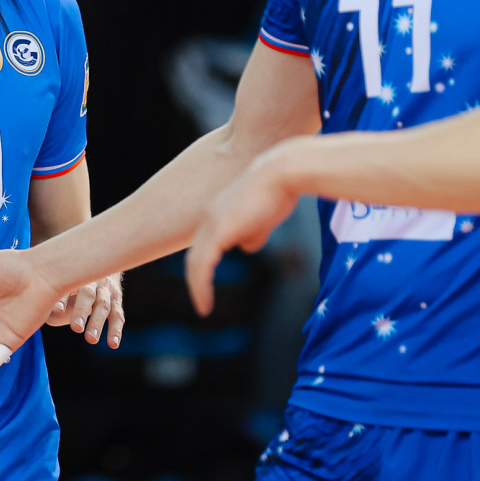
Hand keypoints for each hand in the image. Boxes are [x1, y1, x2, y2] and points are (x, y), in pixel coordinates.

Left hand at [44, 273, 125, 348]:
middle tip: (76, 328)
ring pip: (103, 305)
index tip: (57, 311)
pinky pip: (118, 315)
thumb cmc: (70, 281)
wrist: (97, 264)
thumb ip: (54, 300)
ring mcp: (106, 289)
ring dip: (97, 322)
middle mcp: (92, 279)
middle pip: (87, 294)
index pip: (67, 285)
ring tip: (91, 339)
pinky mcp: (116, 300)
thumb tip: (53, 312)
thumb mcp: (60, 285)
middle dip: (81, 310)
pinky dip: (116, 329)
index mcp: (75, 273)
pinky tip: (113, 343)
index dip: (62, 299)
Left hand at [185, 150, 300, 315]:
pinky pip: (203, 264)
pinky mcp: (219, 230)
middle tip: (201, 300)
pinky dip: (201, 285)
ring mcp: (212, 222)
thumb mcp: (264, 217)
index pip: (205, 243)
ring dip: (198, 286)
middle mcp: (210, 216)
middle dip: (197, 278)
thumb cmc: (280, 191)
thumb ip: (253, 232)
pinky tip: (205, 303)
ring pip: (196, 261)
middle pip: (196, 253)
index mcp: (219, 212)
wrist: (283, 173)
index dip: (204, 263)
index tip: (206, 281)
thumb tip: (246, 248)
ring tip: (203, 307)